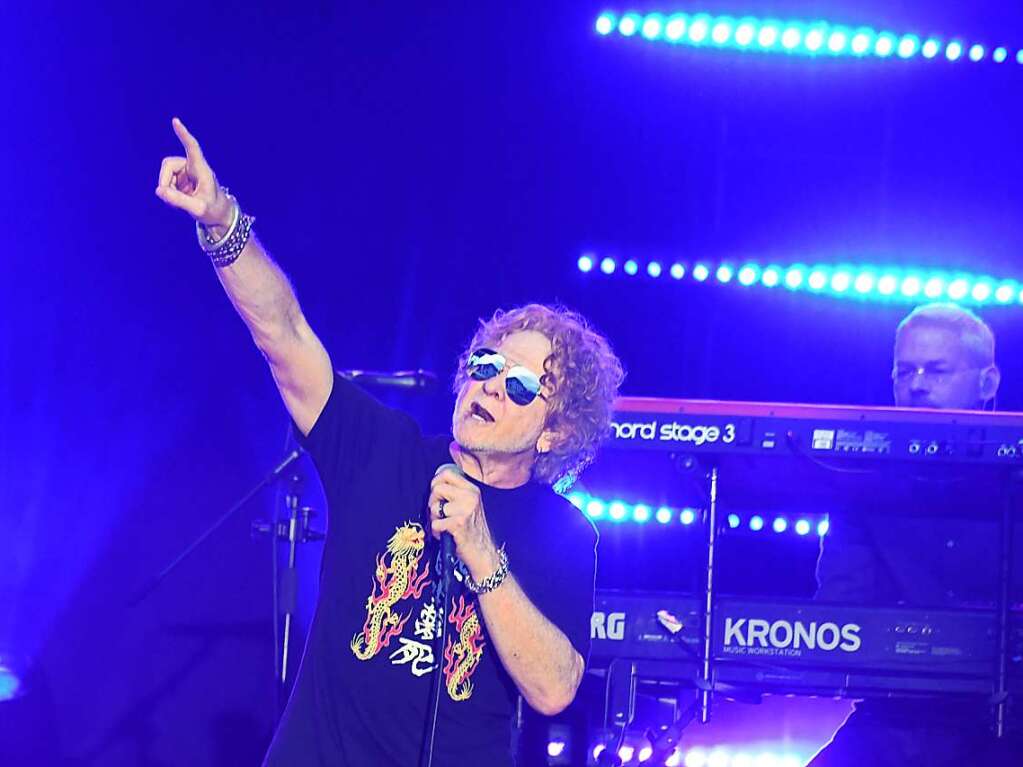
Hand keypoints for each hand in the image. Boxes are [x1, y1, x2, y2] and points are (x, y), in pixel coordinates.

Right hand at [154, 117, 233, 228]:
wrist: (218, 216)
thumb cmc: (213, 211)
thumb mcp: (197, 209)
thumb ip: (178, 200)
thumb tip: (158, 190)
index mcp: (202, 170)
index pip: (192, 148)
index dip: (184, 135)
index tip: (176, 121)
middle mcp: (193, 167)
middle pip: (168, 164)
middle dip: (164, 181)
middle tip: (167, 197)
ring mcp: (186, 173)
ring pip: (165, 174)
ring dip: (168, 189)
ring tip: (179, 203)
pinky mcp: (182, 180)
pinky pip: (166, 183)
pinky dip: (169, 193)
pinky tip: (179, 202)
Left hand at [428, 466, 500, 580]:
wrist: (483, 553)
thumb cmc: (471, 530)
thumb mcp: (467, 505)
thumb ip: (454, 493)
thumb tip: (434, 483)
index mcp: (472, 489)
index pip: (447, 473)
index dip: (436, 482)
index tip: (437, 494)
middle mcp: (470, 496)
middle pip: (437, 487)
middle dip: (432, 502)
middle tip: (439, 513)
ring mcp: (465, 509)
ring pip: (434, 507)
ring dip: (434, 519)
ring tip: (445, 525)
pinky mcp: (459, 524)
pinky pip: (435, 524)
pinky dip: (437, 532)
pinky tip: (446, 535)